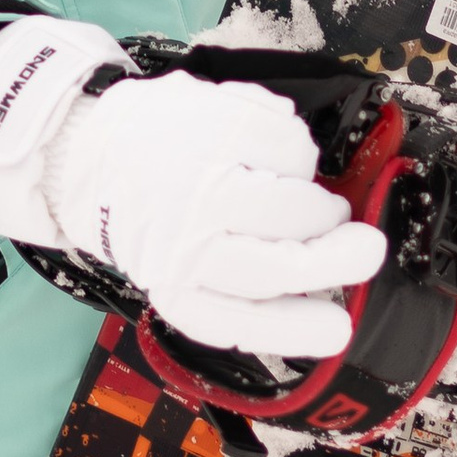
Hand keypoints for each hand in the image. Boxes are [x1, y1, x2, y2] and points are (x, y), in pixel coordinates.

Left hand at [0, 18, 384, 356]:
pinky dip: (298, 155)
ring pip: (296, 207)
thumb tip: (326, 297)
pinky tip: (274, 159)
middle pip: (281, 268)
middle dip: (340, 262)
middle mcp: (185, 240)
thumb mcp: (176, 265)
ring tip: (313, 203)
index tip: (341, 326)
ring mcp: (203, 179)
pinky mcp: (219, 126)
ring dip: (320, 208)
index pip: (242, 324)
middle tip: (367, 249)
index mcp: (176, 285)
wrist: (90, 150)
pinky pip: (292, 149)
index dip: (300, 331)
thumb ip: (238, 287)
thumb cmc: (152, 216)